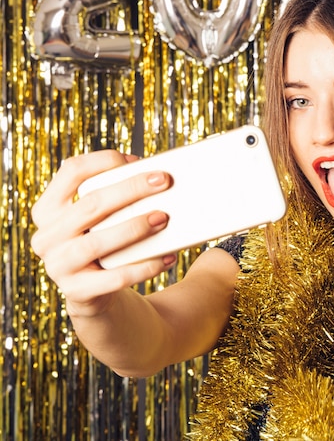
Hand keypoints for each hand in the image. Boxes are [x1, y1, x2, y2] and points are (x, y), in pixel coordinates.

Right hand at [31, 150, 175, 317]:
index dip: (105, 160)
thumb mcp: (100, 216)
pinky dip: (144, 267)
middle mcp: (47, 236)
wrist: (95, 291)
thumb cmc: (103, 239)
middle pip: (91, 203)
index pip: (72, 171)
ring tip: (163, 218)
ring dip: (135, 227)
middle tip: (163, 181)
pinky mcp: (77, 292)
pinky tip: (167, 257)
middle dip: (131, 189)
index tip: (139, 161)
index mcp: (49, 208)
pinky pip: (114, 278)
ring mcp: (58, 266)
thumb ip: (114, 193)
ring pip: (97, 242)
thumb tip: (155, 176)